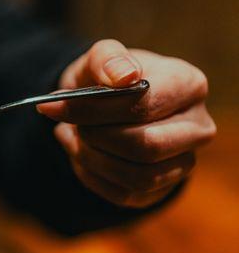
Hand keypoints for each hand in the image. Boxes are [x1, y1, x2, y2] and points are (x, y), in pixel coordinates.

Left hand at [37, 39, 215, 207]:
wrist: (105, 103)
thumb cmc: (107, 78)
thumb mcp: (100, 57)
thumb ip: (108, 58)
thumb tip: (123, 75)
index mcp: (188, 85)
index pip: (143, 106)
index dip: (94, 110)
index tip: (55, 106)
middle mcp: (197, 126)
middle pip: (145, 147)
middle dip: (94, 137)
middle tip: (66, 124)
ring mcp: (184, 162)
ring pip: (137, 177)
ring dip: (90, 158)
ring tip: (70, 136)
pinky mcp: (162, 188)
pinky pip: (125, 195)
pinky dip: (91, 175)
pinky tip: (80, 153)